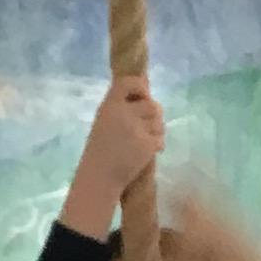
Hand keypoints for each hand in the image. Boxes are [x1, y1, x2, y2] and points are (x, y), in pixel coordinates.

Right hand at [64, 78, 164, 230]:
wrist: (100, 177)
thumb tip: (146, 95)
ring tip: (145, 140)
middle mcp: (124, 114)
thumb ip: (121, 107)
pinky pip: (160, 138)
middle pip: (152, 104)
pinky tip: (148, 151)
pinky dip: (157, 144)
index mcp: (110, 105)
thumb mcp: (104, 121)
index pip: (130, 83)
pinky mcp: (147, 144)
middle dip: (153, 114)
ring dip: (157, 129)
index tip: (143, 96)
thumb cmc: (100, 150)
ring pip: (159, 121)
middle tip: (147, 126)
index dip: (140, 87)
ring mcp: (136, 129)